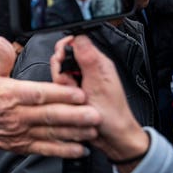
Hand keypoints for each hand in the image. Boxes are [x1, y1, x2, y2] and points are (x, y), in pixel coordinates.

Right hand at [0, 37, 100, 157]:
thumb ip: (2, 58)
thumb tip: (3, 41)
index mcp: (9, 95)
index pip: (38, 94)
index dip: (59, 94)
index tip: (78, 93)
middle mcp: (16, 115)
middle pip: (49, 115)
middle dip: (74, 116)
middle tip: (94, 114)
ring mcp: (20, 132)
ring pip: (51, 133)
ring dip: (73, 133)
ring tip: (92, 130)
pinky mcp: (22, 145)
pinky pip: (45, 149)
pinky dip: (63, 150)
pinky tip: (78, 148)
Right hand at [50, 35, 149, 168]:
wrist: (113, 137)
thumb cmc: (112, 114)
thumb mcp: (98, 81)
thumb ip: (87, 56)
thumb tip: (78, 35)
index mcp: (97, 61)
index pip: (74, 42)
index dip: (63, 49)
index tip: (62, 61)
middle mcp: (89, 69)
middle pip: (62, 59)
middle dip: (61, 71)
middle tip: (71, 83)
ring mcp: (82, 82)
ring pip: (59, 74)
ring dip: (62, 85)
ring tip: (75, 96)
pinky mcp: (76, 93)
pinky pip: (60, 88)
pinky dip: (62, 95)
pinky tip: (71, 102)